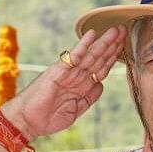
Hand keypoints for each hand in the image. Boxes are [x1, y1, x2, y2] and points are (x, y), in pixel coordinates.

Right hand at [1, 25, 126, 139]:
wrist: (28, 121)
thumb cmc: (48, 118)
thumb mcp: (76, 110)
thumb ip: (89, 98)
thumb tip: (102, 84)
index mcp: (82, 86)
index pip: (102, 68)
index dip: (113, 57)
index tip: (125, 46)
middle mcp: (77, 76)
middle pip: (99, 58)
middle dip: (113, 45)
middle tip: (124, 30)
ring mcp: (69, 72)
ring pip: (91, 55)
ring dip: (104, 42)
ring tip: (116, 30)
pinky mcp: (59, 70)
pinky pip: (74, 56)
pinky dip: (83, 45)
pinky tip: (92, 34)